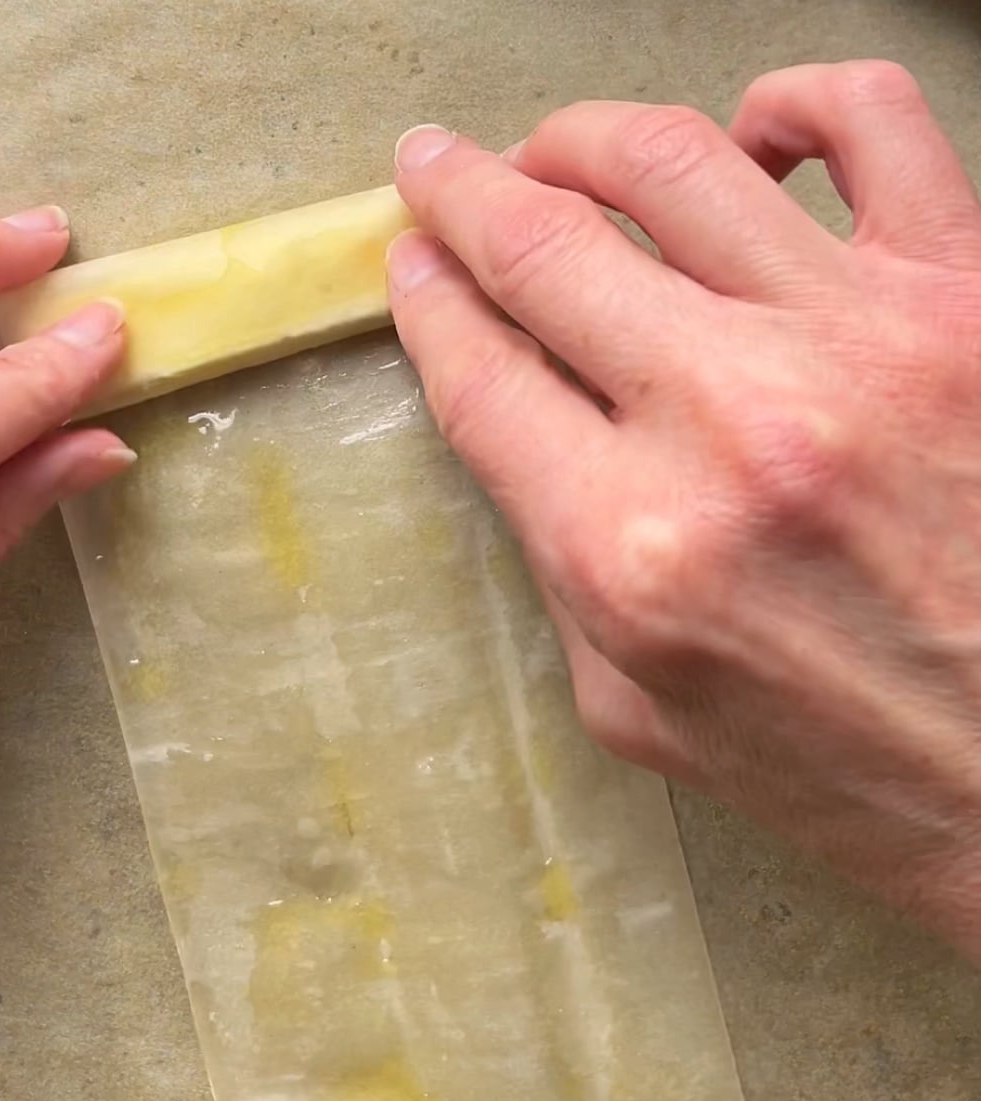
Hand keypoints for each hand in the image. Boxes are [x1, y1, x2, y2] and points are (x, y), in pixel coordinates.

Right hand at [387, 60, 980, 957]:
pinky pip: (871, 124)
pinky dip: (794, 105)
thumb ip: (559, 561)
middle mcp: (731, 428)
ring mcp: (858, 346)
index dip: (427, 306)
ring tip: (556, 149)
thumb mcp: (632, 704)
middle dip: (461, 194)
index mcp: (630, 548)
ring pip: (673, 163)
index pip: (482, 378)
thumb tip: (526, 428)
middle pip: (544, 250)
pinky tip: (754, 139)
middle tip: (434, 166)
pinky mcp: (968, 301)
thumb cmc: (837, 759)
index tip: (411, 266)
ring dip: (581, 138)